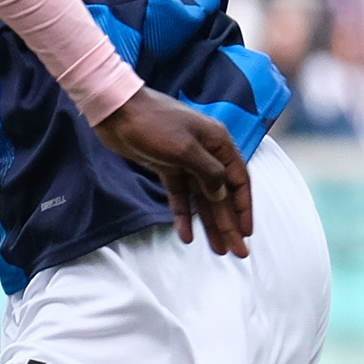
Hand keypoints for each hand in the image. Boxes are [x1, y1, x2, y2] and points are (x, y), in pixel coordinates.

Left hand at [94, 88, 251, 256]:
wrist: (117, 111)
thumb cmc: (153, 123)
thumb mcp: (185, 148)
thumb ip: (208, 173)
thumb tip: (223, 195)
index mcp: (218, 143)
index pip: (238, 181)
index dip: (244, 208)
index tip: (247, 233)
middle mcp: (206, 153)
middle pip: (222, 195)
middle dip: (229, 224)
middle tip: (237, 252)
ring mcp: (185, 161)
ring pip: (202, 199)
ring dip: (210, 224)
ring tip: (218, 250)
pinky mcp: (166, 167)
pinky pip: (179, 196)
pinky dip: (183, 215)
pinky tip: (186, 236)